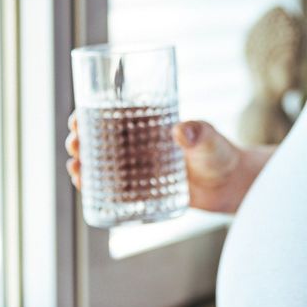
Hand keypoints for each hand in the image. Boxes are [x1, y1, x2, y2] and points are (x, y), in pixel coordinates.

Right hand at [65, 113, 264, 212]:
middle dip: (80, 141)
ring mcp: (140, 169)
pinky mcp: (145, 191)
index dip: (89, 116)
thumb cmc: (221, 154)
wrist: (232, 185)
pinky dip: (98, 189)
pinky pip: (115, 189)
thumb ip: (200, 133)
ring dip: (84, 165)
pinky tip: (86, 190)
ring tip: (76, 170)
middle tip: (74, 146)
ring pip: (103, 165)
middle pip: (100, 140)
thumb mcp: (210, 139)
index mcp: (148, 125)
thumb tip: (182, 131)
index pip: (111, 116)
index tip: (76, 120)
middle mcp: (140, 145)